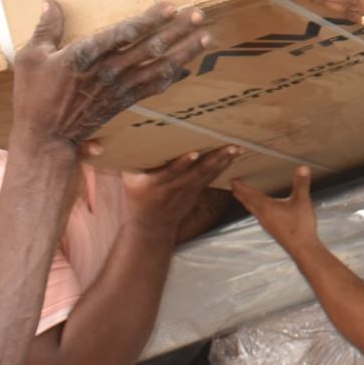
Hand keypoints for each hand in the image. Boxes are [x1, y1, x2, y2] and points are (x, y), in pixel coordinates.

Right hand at [9, 1, 213, 149]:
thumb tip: (51, 2)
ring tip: (205, 36)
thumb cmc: (33, 95)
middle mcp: (108, 71)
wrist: (45, 137)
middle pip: (150, 47)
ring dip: (184, 51)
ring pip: (158, 67)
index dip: (150, 20)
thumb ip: (46, 29)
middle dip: (177, 30)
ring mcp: (118, 88)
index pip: (124, 33)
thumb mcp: (31, 57)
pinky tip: (187, 65)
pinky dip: (173, 75)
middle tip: (199, 14)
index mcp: (85, 56)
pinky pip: (153, 87)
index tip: (170, 7)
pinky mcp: (123, 101)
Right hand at [121, 146, 240, 243]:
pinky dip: (222, 167)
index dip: (182, 164)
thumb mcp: (130, 181)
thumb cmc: (138, 197)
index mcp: (156, 184)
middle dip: (214, 160)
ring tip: (236, 149)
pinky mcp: (196, 192)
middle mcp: (174, 187)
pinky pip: (210, 178)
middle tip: (229, 147)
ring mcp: (188, 191)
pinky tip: (233, 157)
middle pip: (196, 173)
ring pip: (207, 175)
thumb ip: (131, 163)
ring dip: (223, 162)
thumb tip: (127, 139)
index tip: (194, 154)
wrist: (152, 225)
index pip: (171, 173)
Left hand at [233, 166, 318, 254]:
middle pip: (248, 202)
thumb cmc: (299, 226)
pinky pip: (258, 215)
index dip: (241, 187)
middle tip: (233, 187)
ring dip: (246, 201)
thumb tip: (302, 167)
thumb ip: (301, 184)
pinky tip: (261, 210)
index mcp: (266, 207)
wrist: (302, 248)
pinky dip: (255, 208)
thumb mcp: (302, 202)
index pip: (250, 194)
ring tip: (243, 196)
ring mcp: (266, 223)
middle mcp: (262, 215)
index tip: (232, 180)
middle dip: (240, 194)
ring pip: (252, 209)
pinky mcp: (271, 228)